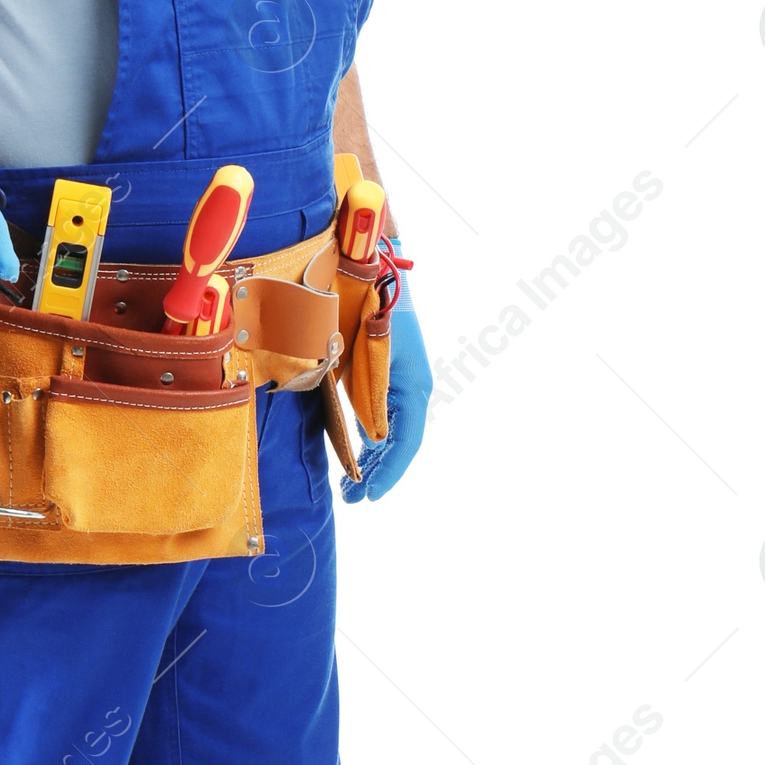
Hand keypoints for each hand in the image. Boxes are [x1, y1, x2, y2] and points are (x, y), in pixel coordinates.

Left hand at [340, 279, 430, 501]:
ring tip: (352, 484)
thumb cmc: (363, 309)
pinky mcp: (388, 373)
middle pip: (400, 441)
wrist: (369, 266)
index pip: (405, 440)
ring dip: (374, 457)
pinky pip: (385, 415)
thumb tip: (369, 440)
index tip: (369, 496)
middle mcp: (412, 386)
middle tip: (352, 498)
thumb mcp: (360, 358)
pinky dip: (371, 437)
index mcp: (412, 384)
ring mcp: (402, 380)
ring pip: (393, 430)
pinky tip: (357, 453)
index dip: (388, 471)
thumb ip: (364, 398)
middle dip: (377, 472)